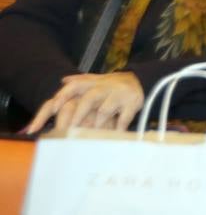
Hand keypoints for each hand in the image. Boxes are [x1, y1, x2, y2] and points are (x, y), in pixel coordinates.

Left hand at [26, 72, 144, 133]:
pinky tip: (113, 136)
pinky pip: (123, 118)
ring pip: (105, 110)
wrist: (140, 79)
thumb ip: (79, 80)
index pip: (75, 85)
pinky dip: (118, 129)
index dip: (63, 96)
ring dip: (97, 126)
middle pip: (89, 98)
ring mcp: (119, 93)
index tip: (53, 109)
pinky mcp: (132, 101)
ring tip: (91, 138)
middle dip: (79, 116)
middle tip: (70, 131)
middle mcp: (105, 86)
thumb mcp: (96, 80)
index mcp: (93, 82)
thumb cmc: (111, 86)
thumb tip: (63, 80)